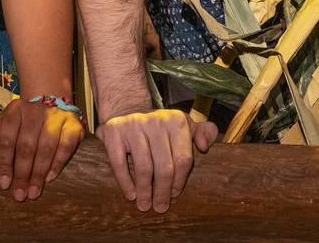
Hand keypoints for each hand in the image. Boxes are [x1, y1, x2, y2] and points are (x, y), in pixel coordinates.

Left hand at [0, 96, 85, 201]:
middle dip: (22, 173)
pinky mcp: (73, 124)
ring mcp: (56, 116)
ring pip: (46, 147)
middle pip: (26, 146)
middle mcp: (35, 111)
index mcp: (15, 110)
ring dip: (39, 173)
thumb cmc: (25, 120)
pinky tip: (50, 178)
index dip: (4, 163)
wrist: (53, 101)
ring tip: (33, 192)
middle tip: (20, 194)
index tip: (4, 184)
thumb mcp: (7, 120)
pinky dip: (57, 163)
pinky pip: (65, 146)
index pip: (6, 138)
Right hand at [96, 108, 217, 212]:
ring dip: (145, 191)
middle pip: (164, 166)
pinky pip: (120, 163)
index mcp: (177, 120)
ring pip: (143, 167)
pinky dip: (125, 182)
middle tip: (160, 207)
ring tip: (145, 205)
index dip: (180, 181)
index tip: (175, 194)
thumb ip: (204, 132)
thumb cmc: (161, 127)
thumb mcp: (185, 125)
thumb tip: (204, 146)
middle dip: (163, 191)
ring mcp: (133, 124)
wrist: (127, 111)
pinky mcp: (114, 131)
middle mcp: (156, 120)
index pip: (183, 158)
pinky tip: (131, 194)